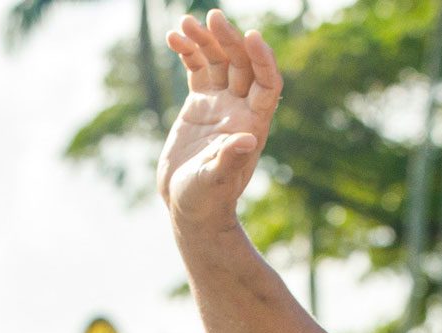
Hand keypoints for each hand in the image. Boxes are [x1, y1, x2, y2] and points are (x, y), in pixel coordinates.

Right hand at [158, 12, 281, 229]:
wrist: (188, 206)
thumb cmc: (207, 200)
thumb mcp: (216, 181)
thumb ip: (230, 159)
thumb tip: (247, 139)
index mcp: (253, 124)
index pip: (267, 83)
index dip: (263, 59)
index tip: (252, 36)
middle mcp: (240, 109)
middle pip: (241, 64)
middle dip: (229, 40)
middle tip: (212, 17)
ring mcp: (220, 103)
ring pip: (217, 61)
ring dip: (205, 39)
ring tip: (185, 22)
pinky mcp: (199, 104)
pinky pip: (196, 69)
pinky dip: (188, 52)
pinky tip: (174, 37)